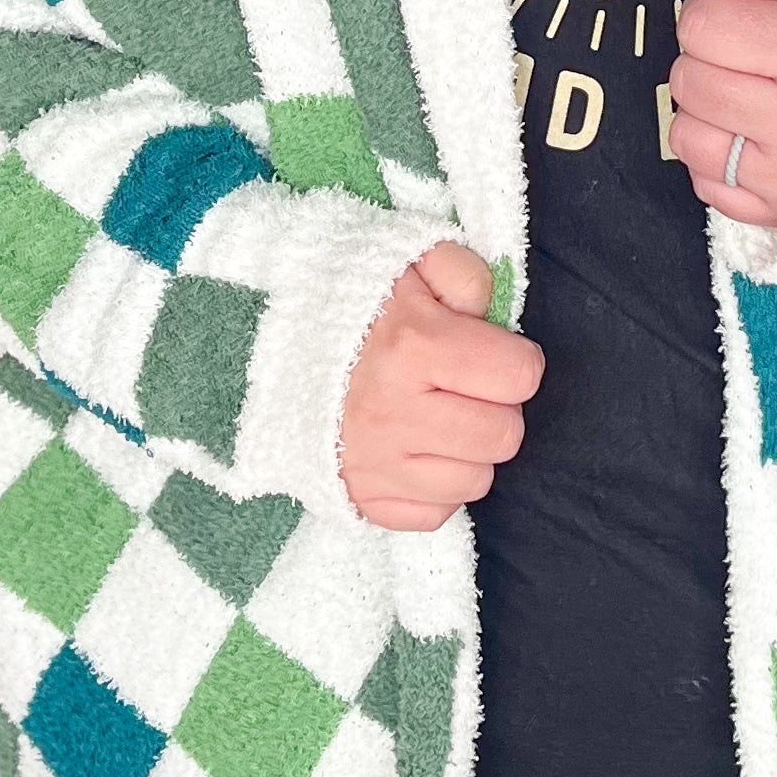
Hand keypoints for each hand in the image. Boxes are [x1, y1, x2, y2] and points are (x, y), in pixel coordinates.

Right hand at [339, 241, 543, 532]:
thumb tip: (490, 309)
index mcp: (413, 346)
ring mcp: (376, 464)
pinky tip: (418, 451)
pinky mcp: (359, 497)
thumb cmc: (345, 304)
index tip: (486, 352)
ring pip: (475, 481)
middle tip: (463, 387)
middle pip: (504, 435)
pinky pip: (435, 514)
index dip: (513, 360)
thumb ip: (461, 272)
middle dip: (496, 408)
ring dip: (468, 451)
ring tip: (440, 418)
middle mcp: (396, 414)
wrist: (256, 345)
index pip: (519, 375)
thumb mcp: (404, 261)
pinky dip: (435, 488)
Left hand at [670, 0, 776, 228]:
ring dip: (706, 114)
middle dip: (706, 60)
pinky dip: (719, 163)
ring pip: (687, 137)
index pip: (702, 27)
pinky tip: (754, 141)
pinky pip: (707, 186)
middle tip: (745, 58)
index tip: (738, 16)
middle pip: (689, 81)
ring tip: (747, 100)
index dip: (711, 13)